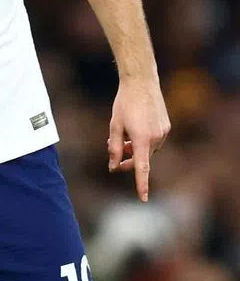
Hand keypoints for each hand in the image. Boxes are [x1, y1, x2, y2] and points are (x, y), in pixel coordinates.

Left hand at [107, 76, 170, 201]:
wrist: (141, 82)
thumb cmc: (124, 103)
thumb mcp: (114, 125)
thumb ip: (114, 147)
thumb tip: (113, 166)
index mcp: (141, 139)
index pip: (142, 168)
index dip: (141, 184)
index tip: (143, 198)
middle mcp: (156, 138)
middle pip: (142, 159)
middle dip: (128, 161)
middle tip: (115, 159)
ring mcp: (163, 132)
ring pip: (147, 150)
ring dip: (135, 149)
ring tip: (123, 138)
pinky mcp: (166, 127)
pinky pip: (154, 141)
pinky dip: (143, 141)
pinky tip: (134, 130)